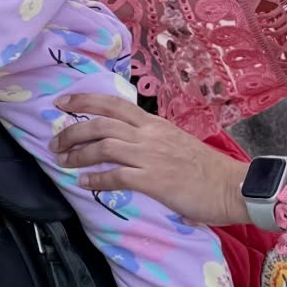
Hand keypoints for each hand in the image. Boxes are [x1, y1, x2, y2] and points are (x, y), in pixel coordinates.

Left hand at [51, 93, 248, 227]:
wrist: (232, 186)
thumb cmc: (207, 169)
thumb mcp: (176, 143)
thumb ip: (152, 141)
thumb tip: (132, 147)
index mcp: (154, 124)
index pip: (113, 104)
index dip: (84, 100)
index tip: (61, 102)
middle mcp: (148, 135)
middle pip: (100, 123)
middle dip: (71, 130)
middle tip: (54, 140)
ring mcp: (150, 156)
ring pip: (103, 146)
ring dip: (77, 153)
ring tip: (63, 161)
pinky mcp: (153, 179)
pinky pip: (116, 176)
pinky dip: (96, 179)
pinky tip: (84, 182)